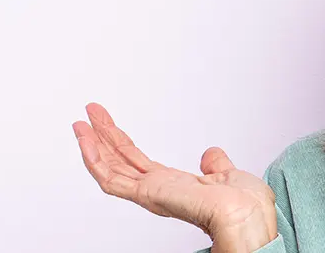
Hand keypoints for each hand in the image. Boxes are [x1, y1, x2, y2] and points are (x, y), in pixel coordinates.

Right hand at [73, 103, 277, 252]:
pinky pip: (112, 180)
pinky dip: (95, 161)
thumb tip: (210, 154)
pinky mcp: (146, 196)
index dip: (120, 142)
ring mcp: (150, 194)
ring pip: (110, 169)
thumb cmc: (244, 203)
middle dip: (102, 136)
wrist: (245, 212)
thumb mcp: (227, 175)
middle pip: (120, 160)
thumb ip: (215, 165)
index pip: (137, 161)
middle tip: (89, 112)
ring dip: (92, 146)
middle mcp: (158, 190)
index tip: (107, 123)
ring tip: (79, 124)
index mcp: (174, 185)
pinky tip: (85, 142)